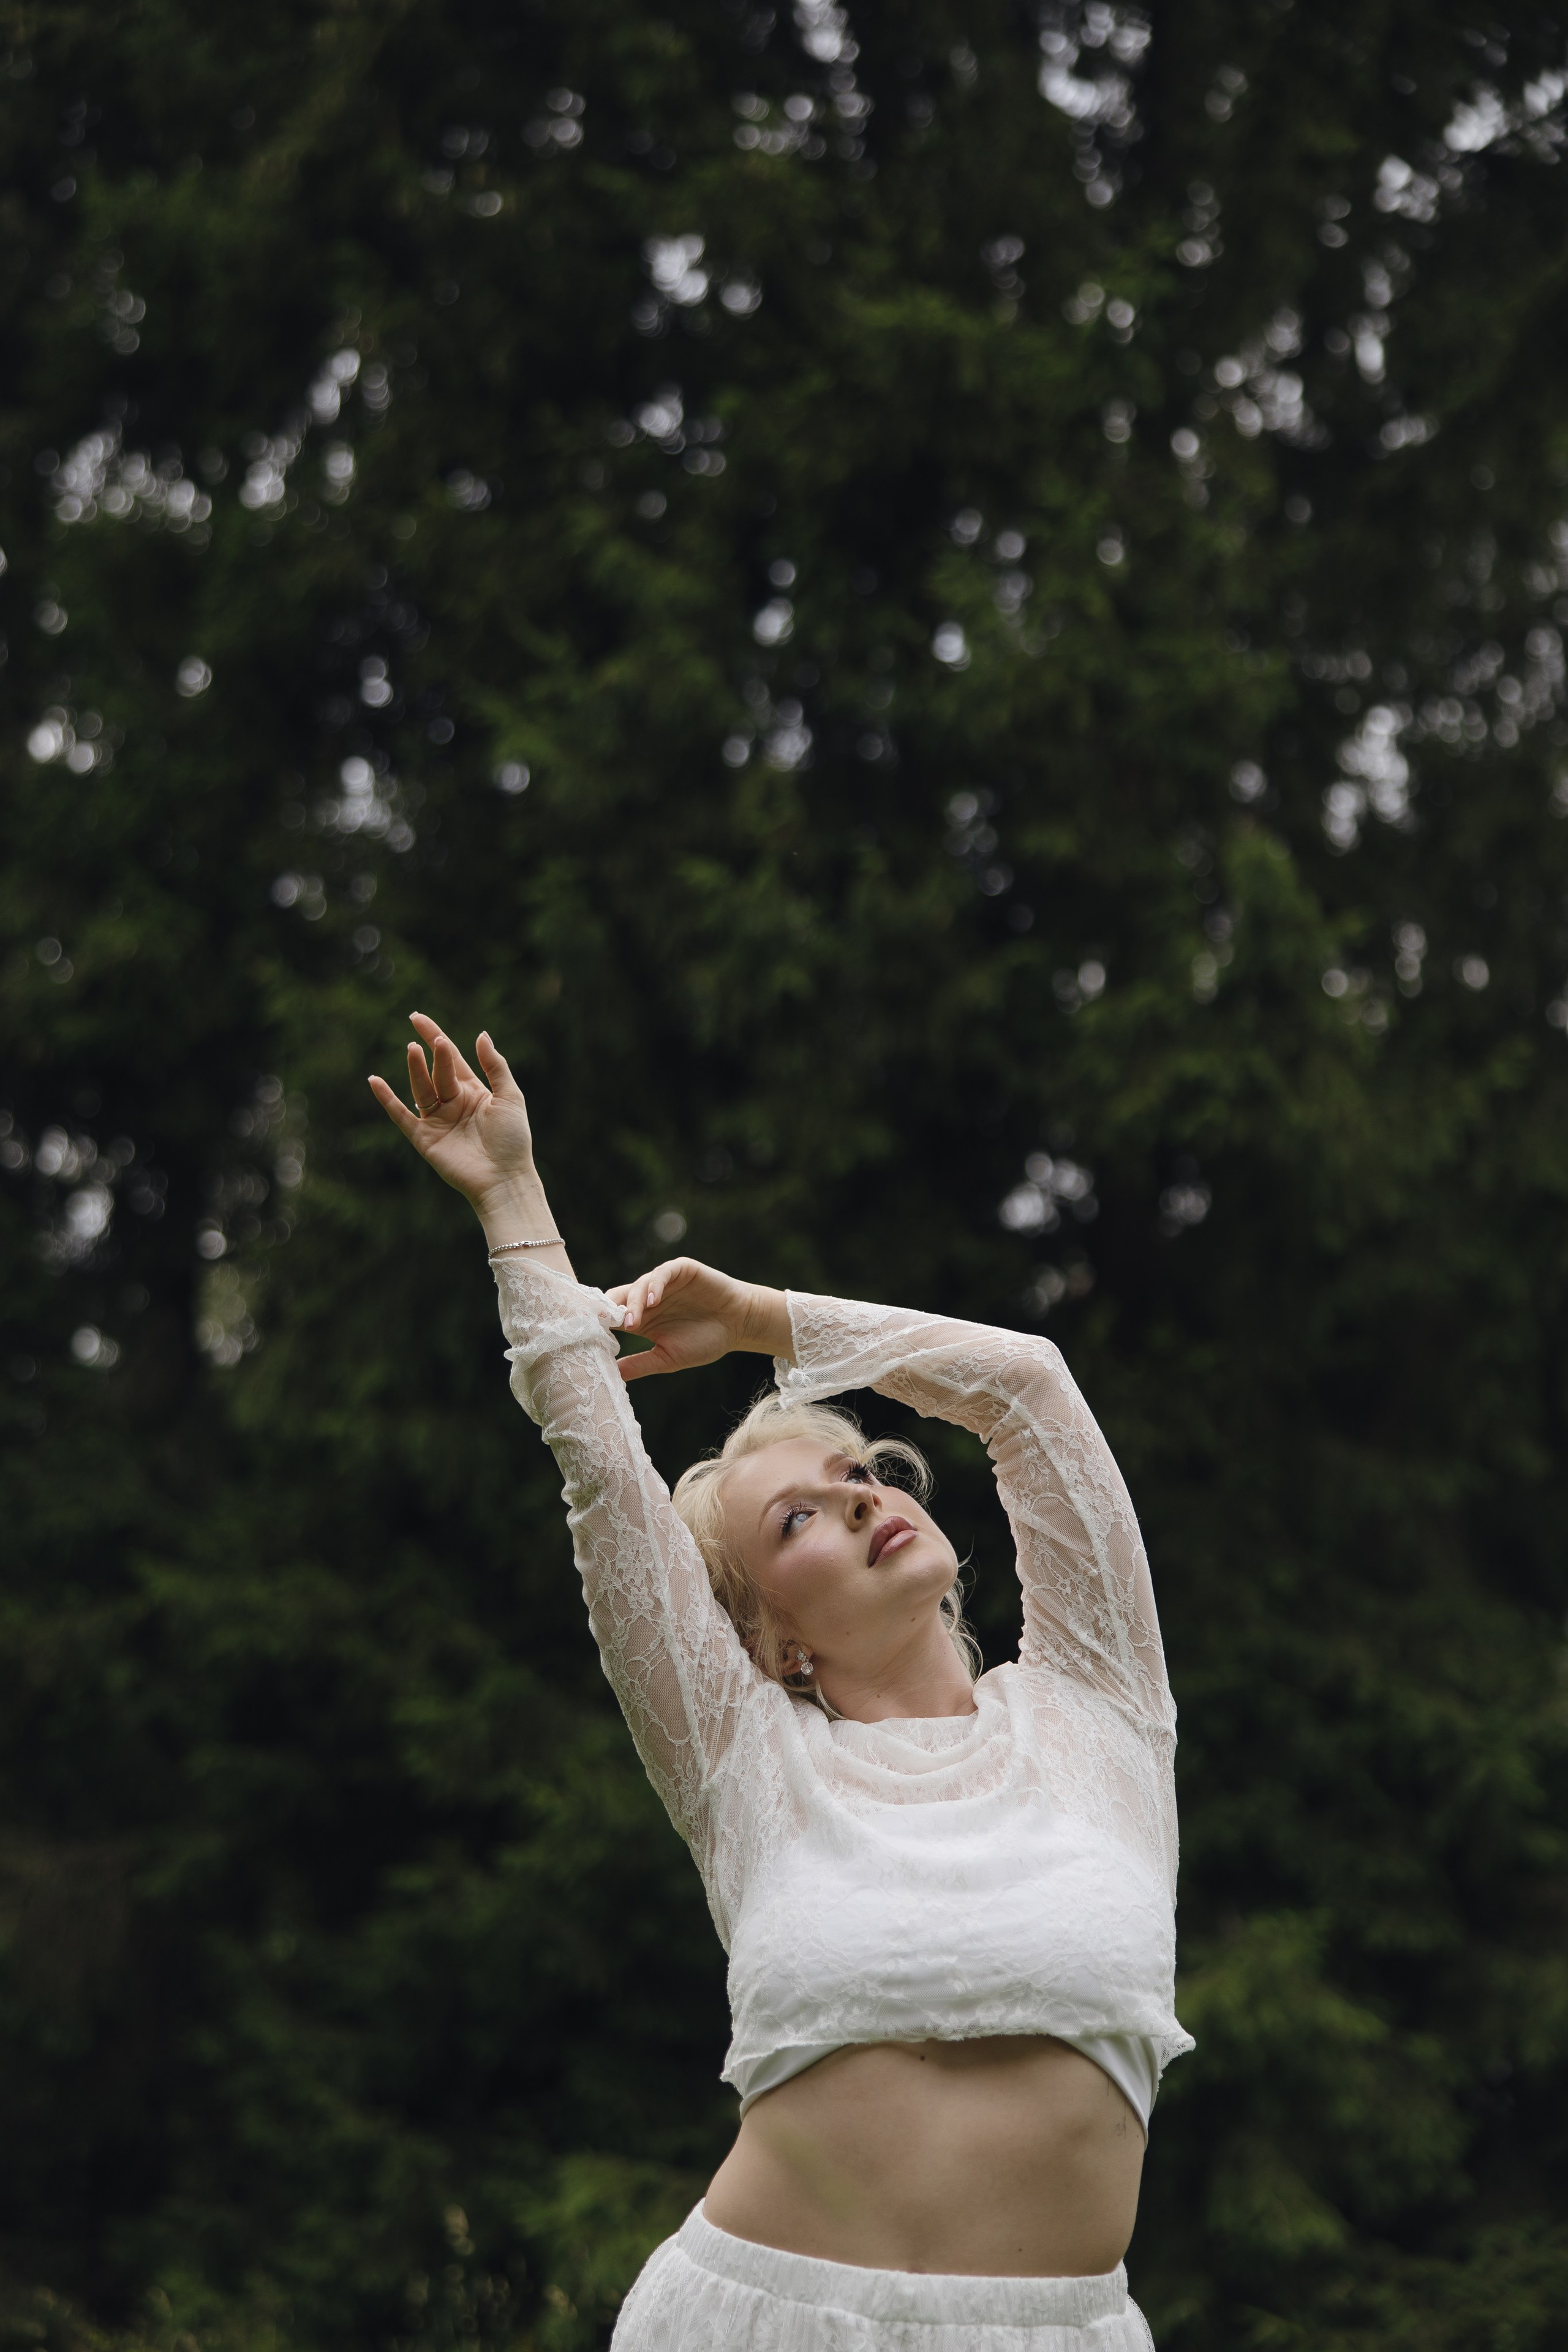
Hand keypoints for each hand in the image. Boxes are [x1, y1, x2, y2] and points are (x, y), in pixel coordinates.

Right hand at [369, 1014, 534, 1212]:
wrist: (505, 1178)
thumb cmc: (513, 1139)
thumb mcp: (509, 1096)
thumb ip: (495, 1066)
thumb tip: (480, 1034)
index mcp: (473, 1092)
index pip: (450, 1059)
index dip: (435, 1037)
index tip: (417, 1018)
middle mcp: (452, 1103)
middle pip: (437, 1072)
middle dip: (432, 1054)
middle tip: (424, 1036)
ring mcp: (437, 1121)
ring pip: (421, 1089)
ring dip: (415, 1070)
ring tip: (412, 1050)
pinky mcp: (425, 1139)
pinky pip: (401, 1116)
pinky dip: (387, 1100)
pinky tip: (374, 1081)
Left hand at [606, 1259, 790, 1384]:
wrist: (738, 1325)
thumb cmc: (705, 1341)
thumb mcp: (668, 1358)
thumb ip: (640, 1364)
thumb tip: (611, 1376)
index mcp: (641, 1319)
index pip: (612, 1316)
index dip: (601, 1323)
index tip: (589, 1336)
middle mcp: (648, 1299)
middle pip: (618, 1298)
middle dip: (610, 1311)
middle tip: (607, 1326)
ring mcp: (663, 1283)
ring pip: (638, 1285)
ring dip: (632, 1303)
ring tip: (633, 1321)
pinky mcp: (680, 1270)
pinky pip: (662, 1273)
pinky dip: (655, 1285)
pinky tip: (653, 1301)